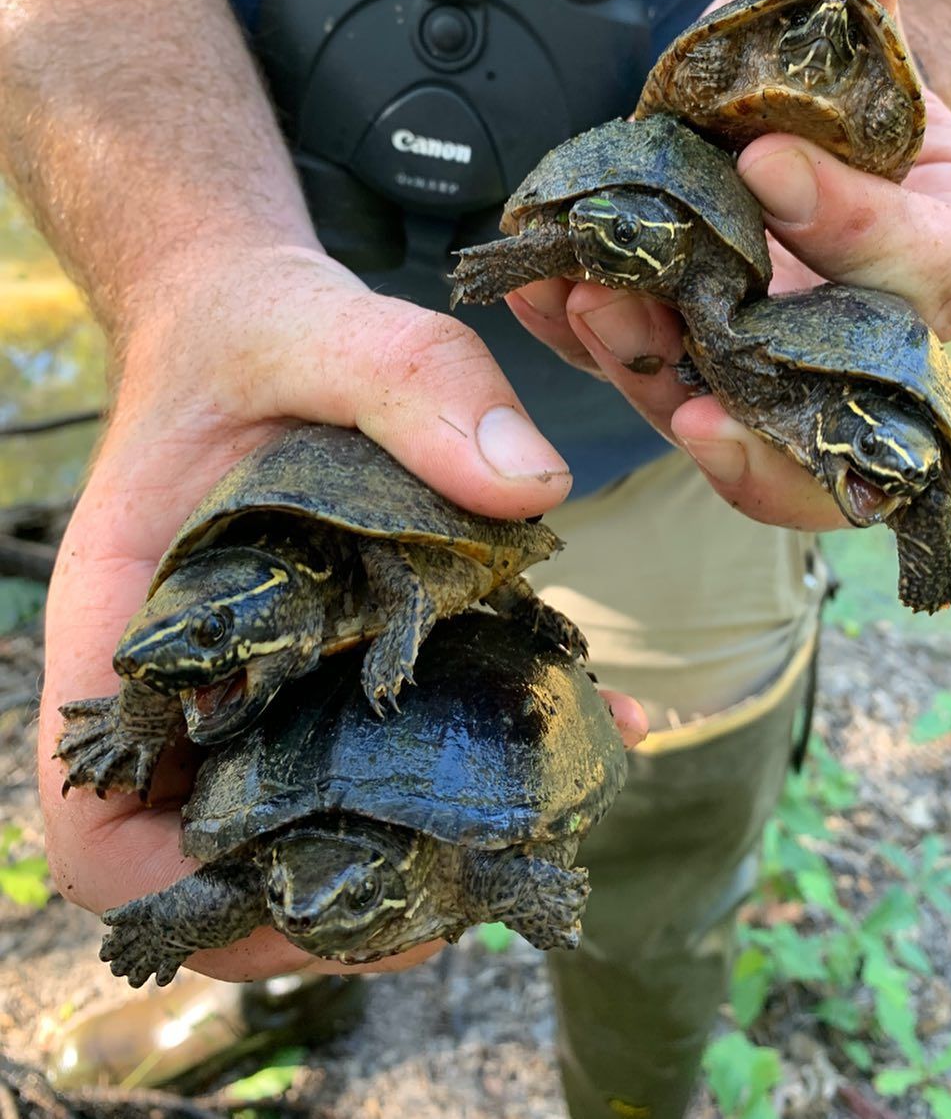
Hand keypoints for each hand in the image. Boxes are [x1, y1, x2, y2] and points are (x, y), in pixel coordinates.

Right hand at [37, 243, 647, 982]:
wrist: (259, 325)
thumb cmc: (252, 333)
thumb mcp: (321, 326)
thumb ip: (411, 378)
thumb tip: (528, 484)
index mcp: (126, 630)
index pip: (97, 825)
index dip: (177, 892)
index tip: (301, 882)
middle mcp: (192, 683)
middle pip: (214, 864)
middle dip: (324, 901)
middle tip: (456, 882)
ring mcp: (267, 685)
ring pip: (308, 826)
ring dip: (407, 854)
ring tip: (525, 826)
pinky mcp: (340, 664)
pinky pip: (387, 745)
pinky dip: (468, 766)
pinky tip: (576, 727)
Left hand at [507, 0, 950, 528]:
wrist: (810, 161)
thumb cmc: (845, 112)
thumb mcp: (857, 50)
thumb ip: (852, 0)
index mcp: (941, 263)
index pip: (917, 264)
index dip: (849, 221)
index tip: (768, 163)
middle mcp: (868, 346)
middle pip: (821, 395)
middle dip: (738, 367)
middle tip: (650, 316)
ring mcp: (778, 376)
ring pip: (728, 420)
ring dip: (643, 368)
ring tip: (581, 302)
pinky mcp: (699, 378)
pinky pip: (645, 381)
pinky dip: (583, 344)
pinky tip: (536, 293)